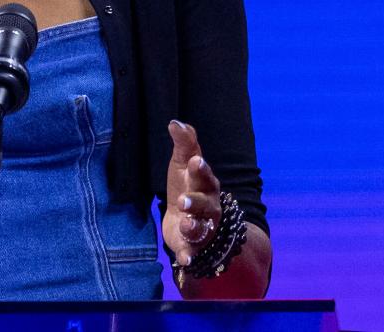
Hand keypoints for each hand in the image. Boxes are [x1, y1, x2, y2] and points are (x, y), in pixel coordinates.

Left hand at [164, 119, 222, 266]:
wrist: (186, 220)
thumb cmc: (186, 186)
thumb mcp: (182, 164)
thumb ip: (184, 144)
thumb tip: (175, 122)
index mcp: (205, 185)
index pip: (206, 176)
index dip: (201, 169)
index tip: (195, 161)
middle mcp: (208, 207)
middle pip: (205, 204)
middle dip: (195, 202)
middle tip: (183, 200)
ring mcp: (202, 228)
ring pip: (201, 228)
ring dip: (193, 227)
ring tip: (185, 224)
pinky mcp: (191, 247)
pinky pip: (193, 253)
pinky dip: (189, 257)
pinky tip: (185, 261)